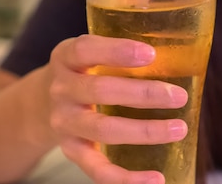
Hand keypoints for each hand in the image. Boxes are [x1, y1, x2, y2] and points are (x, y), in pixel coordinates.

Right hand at [48, 35, 188, 183]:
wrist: (42, 103)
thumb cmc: (84, 72)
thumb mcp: (92, 54)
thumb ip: (122, 54)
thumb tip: (178, 55)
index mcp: (66, 58)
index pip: (85, 50)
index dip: (117, 51)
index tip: (150, 54)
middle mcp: (61, 89)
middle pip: (100, 91)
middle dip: (143, 94)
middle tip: (178, 96)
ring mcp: (64, 122)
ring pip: (103, 129)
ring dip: (145, 131)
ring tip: (179, 128)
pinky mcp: (72, 150)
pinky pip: (97, 169)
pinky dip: (127, 178)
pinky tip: (156, 179)